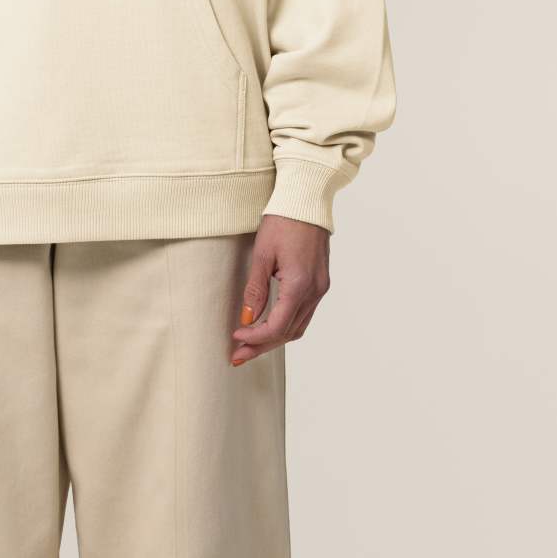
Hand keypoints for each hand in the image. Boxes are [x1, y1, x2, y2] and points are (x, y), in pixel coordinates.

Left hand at [230, 213, 330, 365]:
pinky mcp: (320, 282)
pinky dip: (286, 324)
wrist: (306, 200)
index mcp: (300, 284)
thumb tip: (247, 318)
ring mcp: (320, 287)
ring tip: (250, 346)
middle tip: (238, 357)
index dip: (255, 337)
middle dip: (262, 346)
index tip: (236, 338)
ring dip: (274, 338)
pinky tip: (270, 326)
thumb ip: (256, 289)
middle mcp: (315, 290)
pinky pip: (304, 313)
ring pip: (298, 326)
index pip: (278, 325)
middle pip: (289, 332)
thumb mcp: (262, 254)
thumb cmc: (283, 220)